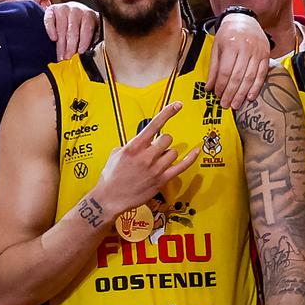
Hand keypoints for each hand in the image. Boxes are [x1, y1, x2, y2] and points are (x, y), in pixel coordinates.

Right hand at [42, 2, 98, 60]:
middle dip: (70, 46)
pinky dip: (51, 30)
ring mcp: (63, 9)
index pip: (87, 28)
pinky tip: (54, 38)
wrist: (70, 13)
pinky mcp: (51, 10)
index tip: (80, 52)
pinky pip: (49, 20)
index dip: (84, 41)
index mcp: (88, 15)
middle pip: (73, 30)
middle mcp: (76, 9)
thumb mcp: (87, 31)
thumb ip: (86, 41)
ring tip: (60, 56)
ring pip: (61, 28)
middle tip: (68, 58)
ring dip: (61, 44)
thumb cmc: (79, 26)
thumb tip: (82, 56)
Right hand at [93, 103, 201, 218]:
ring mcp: (155, 169)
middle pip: (167, 139)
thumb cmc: (110, 178)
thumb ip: (129, 146)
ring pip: (173, 152)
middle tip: (154, 150)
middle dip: (162, 142)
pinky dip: (190, 158)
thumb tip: (139, 142)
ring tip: (157, 162)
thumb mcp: (114, 156)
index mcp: (133, 147)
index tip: (178, 105)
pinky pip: (182, 166)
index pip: (154, 125)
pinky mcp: (161, 180)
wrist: (108, 199)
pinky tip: (196, 151)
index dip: (168, 112)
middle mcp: (146, 156)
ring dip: (167, 154)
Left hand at [207, 12, 271, 112]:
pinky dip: (256, 86)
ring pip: (250, 77)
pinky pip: (262, 73)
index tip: (217, 95)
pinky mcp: (266, 55)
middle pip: (238, 76)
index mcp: (232, 46)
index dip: (222, 86)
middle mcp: (246, 49)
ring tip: (236, 104)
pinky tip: (250, 96)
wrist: (244, 20)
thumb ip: (214, 69)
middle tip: (226, 104)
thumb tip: (209, 87)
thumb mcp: (216, 49)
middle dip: (232, 93)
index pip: (226, 72)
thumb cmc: (228, 34)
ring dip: (243, 93)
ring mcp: (258, 52)